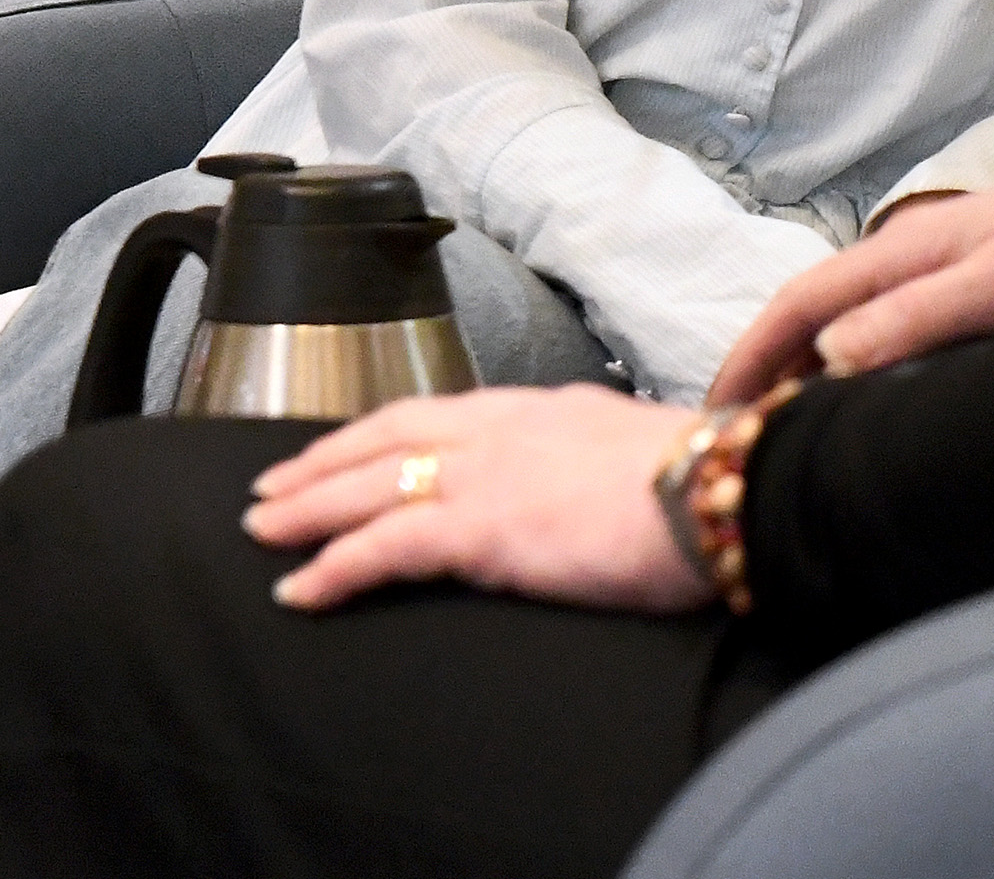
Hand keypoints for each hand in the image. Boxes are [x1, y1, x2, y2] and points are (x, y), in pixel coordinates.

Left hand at [243, 384, 710, 615]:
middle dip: (328, 459)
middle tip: (274, 486)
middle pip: (394, 433)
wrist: (726, 486)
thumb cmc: (705, 478)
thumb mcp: (636, 450)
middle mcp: (509, 425)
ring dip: (312, 507)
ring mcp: (492, 471)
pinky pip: (386, 545)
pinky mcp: (484, 525)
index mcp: (549, 407)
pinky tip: (301, 588)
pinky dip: (336, 565)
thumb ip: (595, 460)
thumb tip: (591, 483)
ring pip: (375, 481)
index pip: (449, 413)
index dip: (390, 430)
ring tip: (266, 530)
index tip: (351, 446)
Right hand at [709, 139, 993, 403]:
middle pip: (818, 311)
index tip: (708, 415)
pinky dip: (858, 362)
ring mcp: (947, 261)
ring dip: (810, 367)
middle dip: (768, 366)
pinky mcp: (980, 277)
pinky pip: (893, 324)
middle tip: (734, 439)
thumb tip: (825, 355)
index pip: (802, 302)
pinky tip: (870, 398)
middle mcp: (917, 250)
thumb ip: (919, 314)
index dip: (750, 356)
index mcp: (910, 248)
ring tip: (787, 429)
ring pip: (854, 319)